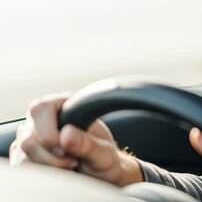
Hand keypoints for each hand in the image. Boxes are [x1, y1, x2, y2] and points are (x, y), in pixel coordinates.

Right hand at [9, 92, 142, 185]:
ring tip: (68, 164)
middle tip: (73, 160)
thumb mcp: (104, 153)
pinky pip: (20, 162)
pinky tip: (57, 169)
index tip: (67, 151)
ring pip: (22, 151)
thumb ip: (88, 144)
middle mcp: (46, 116)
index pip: (41, 109)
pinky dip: (39, 170)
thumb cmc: (104, 158)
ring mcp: (32, 133)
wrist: (100, 172)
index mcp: (66, 105)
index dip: (50, 134)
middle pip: (28, 136)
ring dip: (46, 165)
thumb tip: (66, 134)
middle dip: (50, 156)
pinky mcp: (25, 150)